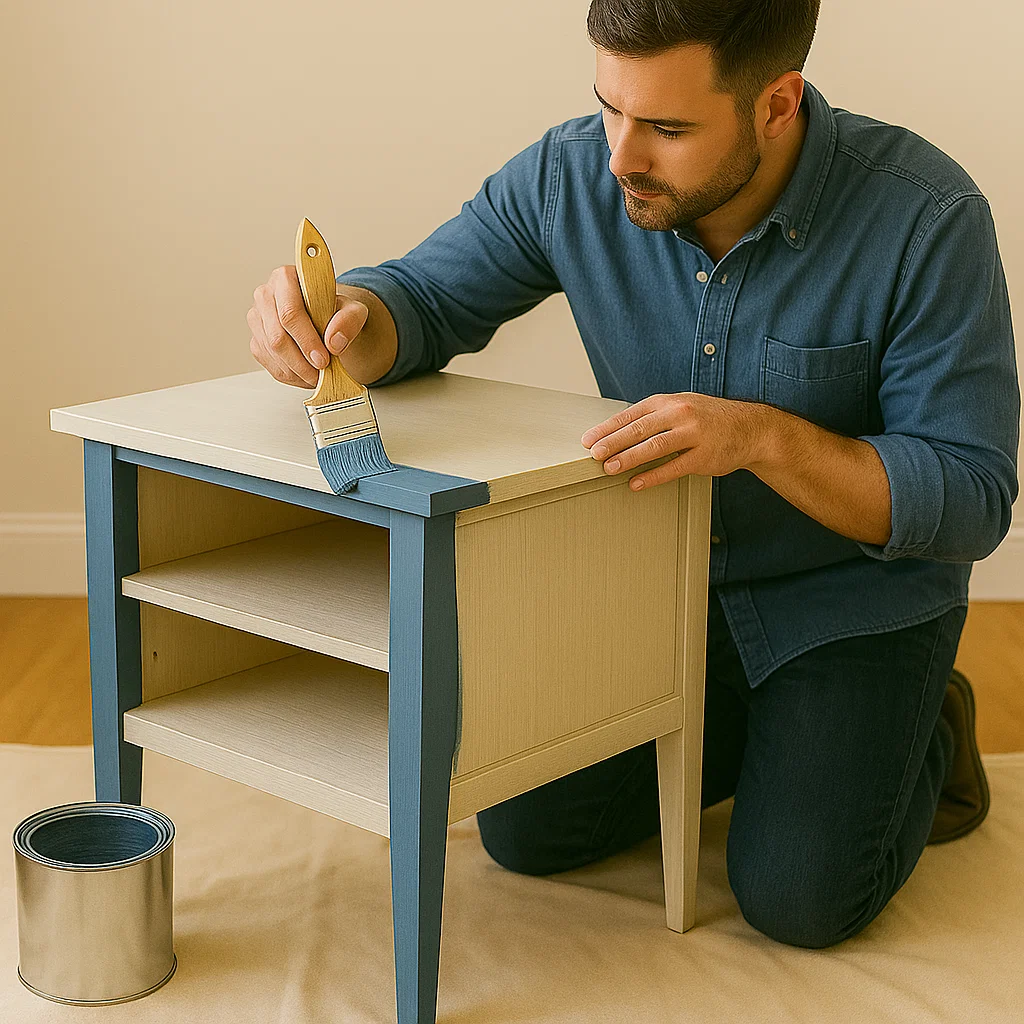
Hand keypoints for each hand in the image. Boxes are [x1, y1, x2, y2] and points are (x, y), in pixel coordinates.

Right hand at [247, 265, 368, 387]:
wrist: (326, 317)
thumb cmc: (335, 310)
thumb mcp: (353, 309)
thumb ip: (349, 320)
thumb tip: (334, 342)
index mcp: (285, 278)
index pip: (290, 313)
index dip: (306, 340)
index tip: (323, 360)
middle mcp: (265, 295)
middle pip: (277, 337)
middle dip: (302, 362)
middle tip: (322, 374)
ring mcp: (257, 319)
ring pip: (272, 353)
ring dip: (297, 371)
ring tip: (319, 376)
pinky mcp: (257, 340)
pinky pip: (270, 364)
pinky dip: (291, 376)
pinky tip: (307, 374)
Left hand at [580, 392, 768, 490]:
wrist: (751, 428)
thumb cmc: (709, 419)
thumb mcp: (681, 407)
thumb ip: (653, 417)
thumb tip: (617, 432)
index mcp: (669, 402)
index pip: (631, 414)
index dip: (607, 428)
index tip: (588, 440)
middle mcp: (680, 414)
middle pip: (639, 429)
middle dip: (613, 442)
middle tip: (593, 454)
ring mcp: (694, 435)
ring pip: (655, 447)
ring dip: (629, 459)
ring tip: (608, 469)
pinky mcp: (704, 457)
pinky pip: (674, 468)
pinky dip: (652, 476)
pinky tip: (636, 483)